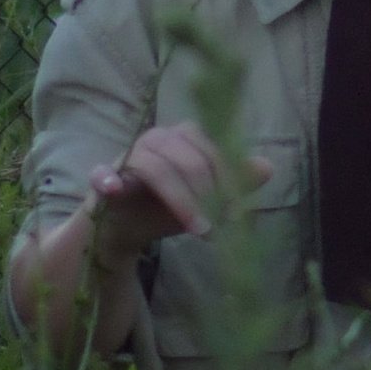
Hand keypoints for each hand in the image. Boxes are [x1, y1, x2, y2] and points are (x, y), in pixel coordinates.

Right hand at [85, 123, 261, 272]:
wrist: (122, 230)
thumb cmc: (164, 209)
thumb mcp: (203, 201)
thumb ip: (232, 185)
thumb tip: (268, 167)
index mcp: (183, 139)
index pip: (211, 148)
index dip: (228, 180)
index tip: (238, 214)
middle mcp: (156, 139)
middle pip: (188, 157)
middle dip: (208, 195)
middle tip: (217, 229)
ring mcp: (127, 156)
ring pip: (157, 168)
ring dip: (181, 200)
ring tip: (197, 230)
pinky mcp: (102, 176)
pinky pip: (103, 172)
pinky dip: (107, 179)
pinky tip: (114, 190)